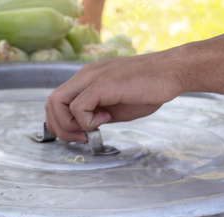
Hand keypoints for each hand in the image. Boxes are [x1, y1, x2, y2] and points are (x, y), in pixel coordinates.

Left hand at [45, 51, 183, 142]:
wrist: (172, 72)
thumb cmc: (148, 88)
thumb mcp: (114, 106)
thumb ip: (96, 114)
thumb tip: (84, 129)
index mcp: (86, 80)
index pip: (56, 101)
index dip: (60, 123)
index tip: (78, 136)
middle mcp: (84, 76)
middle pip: (51, 102)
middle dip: (59, 127)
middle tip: (79, 138)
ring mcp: (91, 78)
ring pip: (57, 102)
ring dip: (69, 125)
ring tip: (91, 130)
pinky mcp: (102, 84)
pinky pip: (77, 107)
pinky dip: (86, 121)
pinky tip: (106, 119)